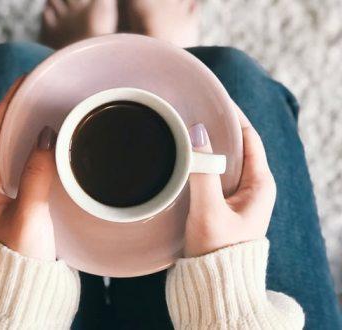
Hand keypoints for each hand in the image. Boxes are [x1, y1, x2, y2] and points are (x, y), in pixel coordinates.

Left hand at [0, 77, 57, 260]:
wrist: (26, 286)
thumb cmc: (22, 254)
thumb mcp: (29, 214)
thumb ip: (37, 175)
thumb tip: (47, 136)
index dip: (4, 107)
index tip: (22, 85)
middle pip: (1, 139)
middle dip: (17, 114)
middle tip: (38, 92)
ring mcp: (7, 193)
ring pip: (15, 152)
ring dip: (29, 131)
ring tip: (48, 110)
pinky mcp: (24, 201)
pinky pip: (29, 166)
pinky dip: (39, 151)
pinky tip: (54, 146)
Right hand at [184, 110, 275, 256]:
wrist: (214, 284)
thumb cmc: (217, 252)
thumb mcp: (209, 211)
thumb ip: (204, 173)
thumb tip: (197, 134)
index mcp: (259, 185)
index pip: (250, 138)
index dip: (234, 116)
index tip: (214, 99)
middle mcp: (251, 187)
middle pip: (236, 146)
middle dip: (218, 128)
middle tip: (194, 111)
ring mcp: (236, 196)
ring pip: (223, 160)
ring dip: (208, 145)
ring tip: (186, 129)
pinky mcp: (221, 204)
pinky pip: (213, 174)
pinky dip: (201, 163)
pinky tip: (185, 158)